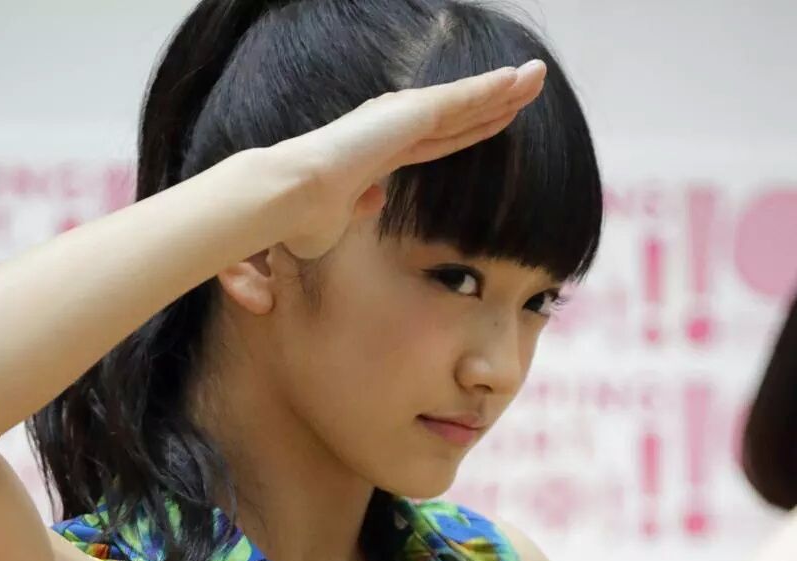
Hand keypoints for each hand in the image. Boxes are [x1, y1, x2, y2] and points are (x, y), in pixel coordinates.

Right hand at [271, 60, 546, 260]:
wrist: (290, 200)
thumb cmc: (303, 220)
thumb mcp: (339, 221)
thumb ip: (358, 207)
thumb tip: (373, 202)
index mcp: (379, 153)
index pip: (434, 141)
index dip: (465, 132)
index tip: (492, 124)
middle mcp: (392, 127)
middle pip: (456, 114)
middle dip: (490, 103)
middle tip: (524, 88)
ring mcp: (401, 117)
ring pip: (465, 101)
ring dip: (502, 88)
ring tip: (535, 76)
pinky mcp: (410, 113)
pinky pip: (462, 99)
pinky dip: (491, 88)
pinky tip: (519, 80)